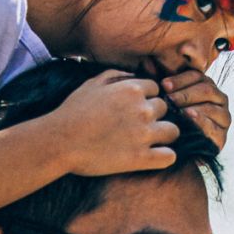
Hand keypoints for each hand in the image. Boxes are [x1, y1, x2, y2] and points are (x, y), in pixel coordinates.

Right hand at [47, 70, 178, 176]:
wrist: (60, 141)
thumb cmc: (72, 111)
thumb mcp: (92, 83)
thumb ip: (116, 75)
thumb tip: (133, 76)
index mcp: (132, 89)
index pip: (156, 89)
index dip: (146, 98)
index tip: (134, 108)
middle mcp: (143, 110)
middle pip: (165, 109)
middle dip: (154, 115)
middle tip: (137, 125)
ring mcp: (144, 135)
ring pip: (173, 131)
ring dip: (164, 135)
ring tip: (149, 140)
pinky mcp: (141, 158)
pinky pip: (169, 157)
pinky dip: (164, 157)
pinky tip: (153, 156)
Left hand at [159, 68, 231, 151]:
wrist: (172, 153)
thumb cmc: (167, 121)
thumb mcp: (161, 99)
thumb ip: (155, 81)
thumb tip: (146, 61)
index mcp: (205, 86)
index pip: (197, 76)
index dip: (180, 79)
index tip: (163, 85)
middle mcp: (218, 100)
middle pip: (206, 90)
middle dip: (186, 93)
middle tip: (168, 98)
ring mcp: (222, 118)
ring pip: (212, 107)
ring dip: (193, 106)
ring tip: (177, 108)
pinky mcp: (221, 137)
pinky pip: (214, 126)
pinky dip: (202, 121)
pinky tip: (188, 118)